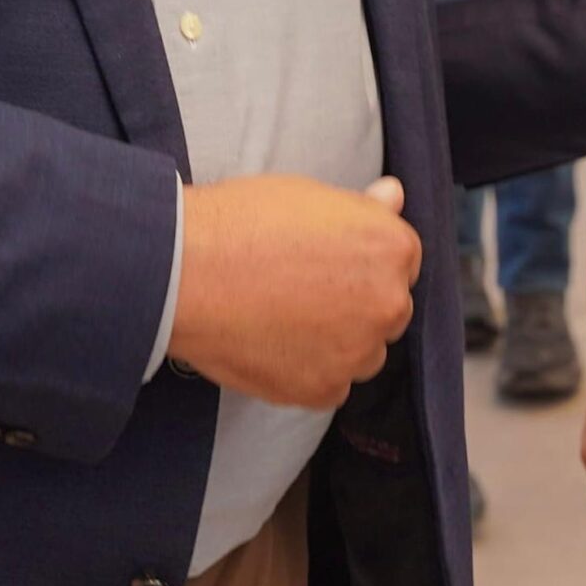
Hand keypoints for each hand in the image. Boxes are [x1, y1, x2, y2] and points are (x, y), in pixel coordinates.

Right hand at [171, 175, 419, 409]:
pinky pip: (330, 386)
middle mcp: (388, 303)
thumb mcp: (311, 195)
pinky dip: (308, 372)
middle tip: (301, 291)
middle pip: (386, 310)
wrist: (186, 271)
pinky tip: (274, 345)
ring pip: (361, 353)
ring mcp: (357, 352)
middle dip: (356, 304)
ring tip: (284, 319)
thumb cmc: (243, 223)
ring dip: (337, 343)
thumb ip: (363, 208)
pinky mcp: (323, 390)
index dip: (361, 261)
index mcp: (393, 249)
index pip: (399, 262)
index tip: (327, 261)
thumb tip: (393, 195)